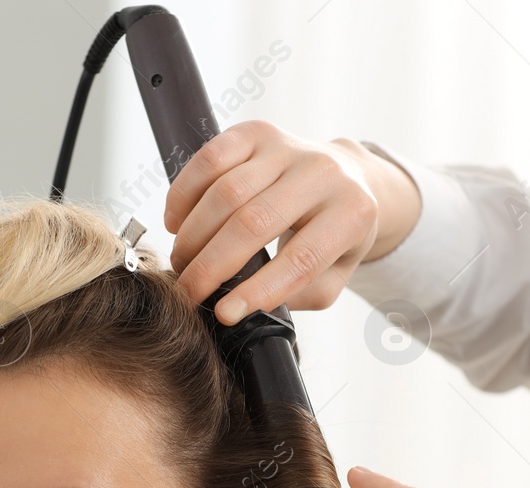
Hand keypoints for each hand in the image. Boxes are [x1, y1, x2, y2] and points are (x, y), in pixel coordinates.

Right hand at [163, 121, 420, 324]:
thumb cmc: (335, 235)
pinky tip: (177, 222)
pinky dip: (184, 194)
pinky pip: (209, 159)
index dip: (259, 290)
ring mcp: (288, 147)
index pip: (302, 259)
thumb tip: (245, 308)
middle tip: (188, 292)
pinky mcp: (257, 132)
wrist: (348, 178)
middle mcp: (324, 173)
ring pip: (226, 191)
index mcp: (352, 214)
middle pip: (254, 222)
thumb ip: (297, 295)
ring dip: (194, 234)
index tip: (225, 314)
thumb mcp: (333, 275)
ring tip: (182, 262)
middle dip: (212, 265)